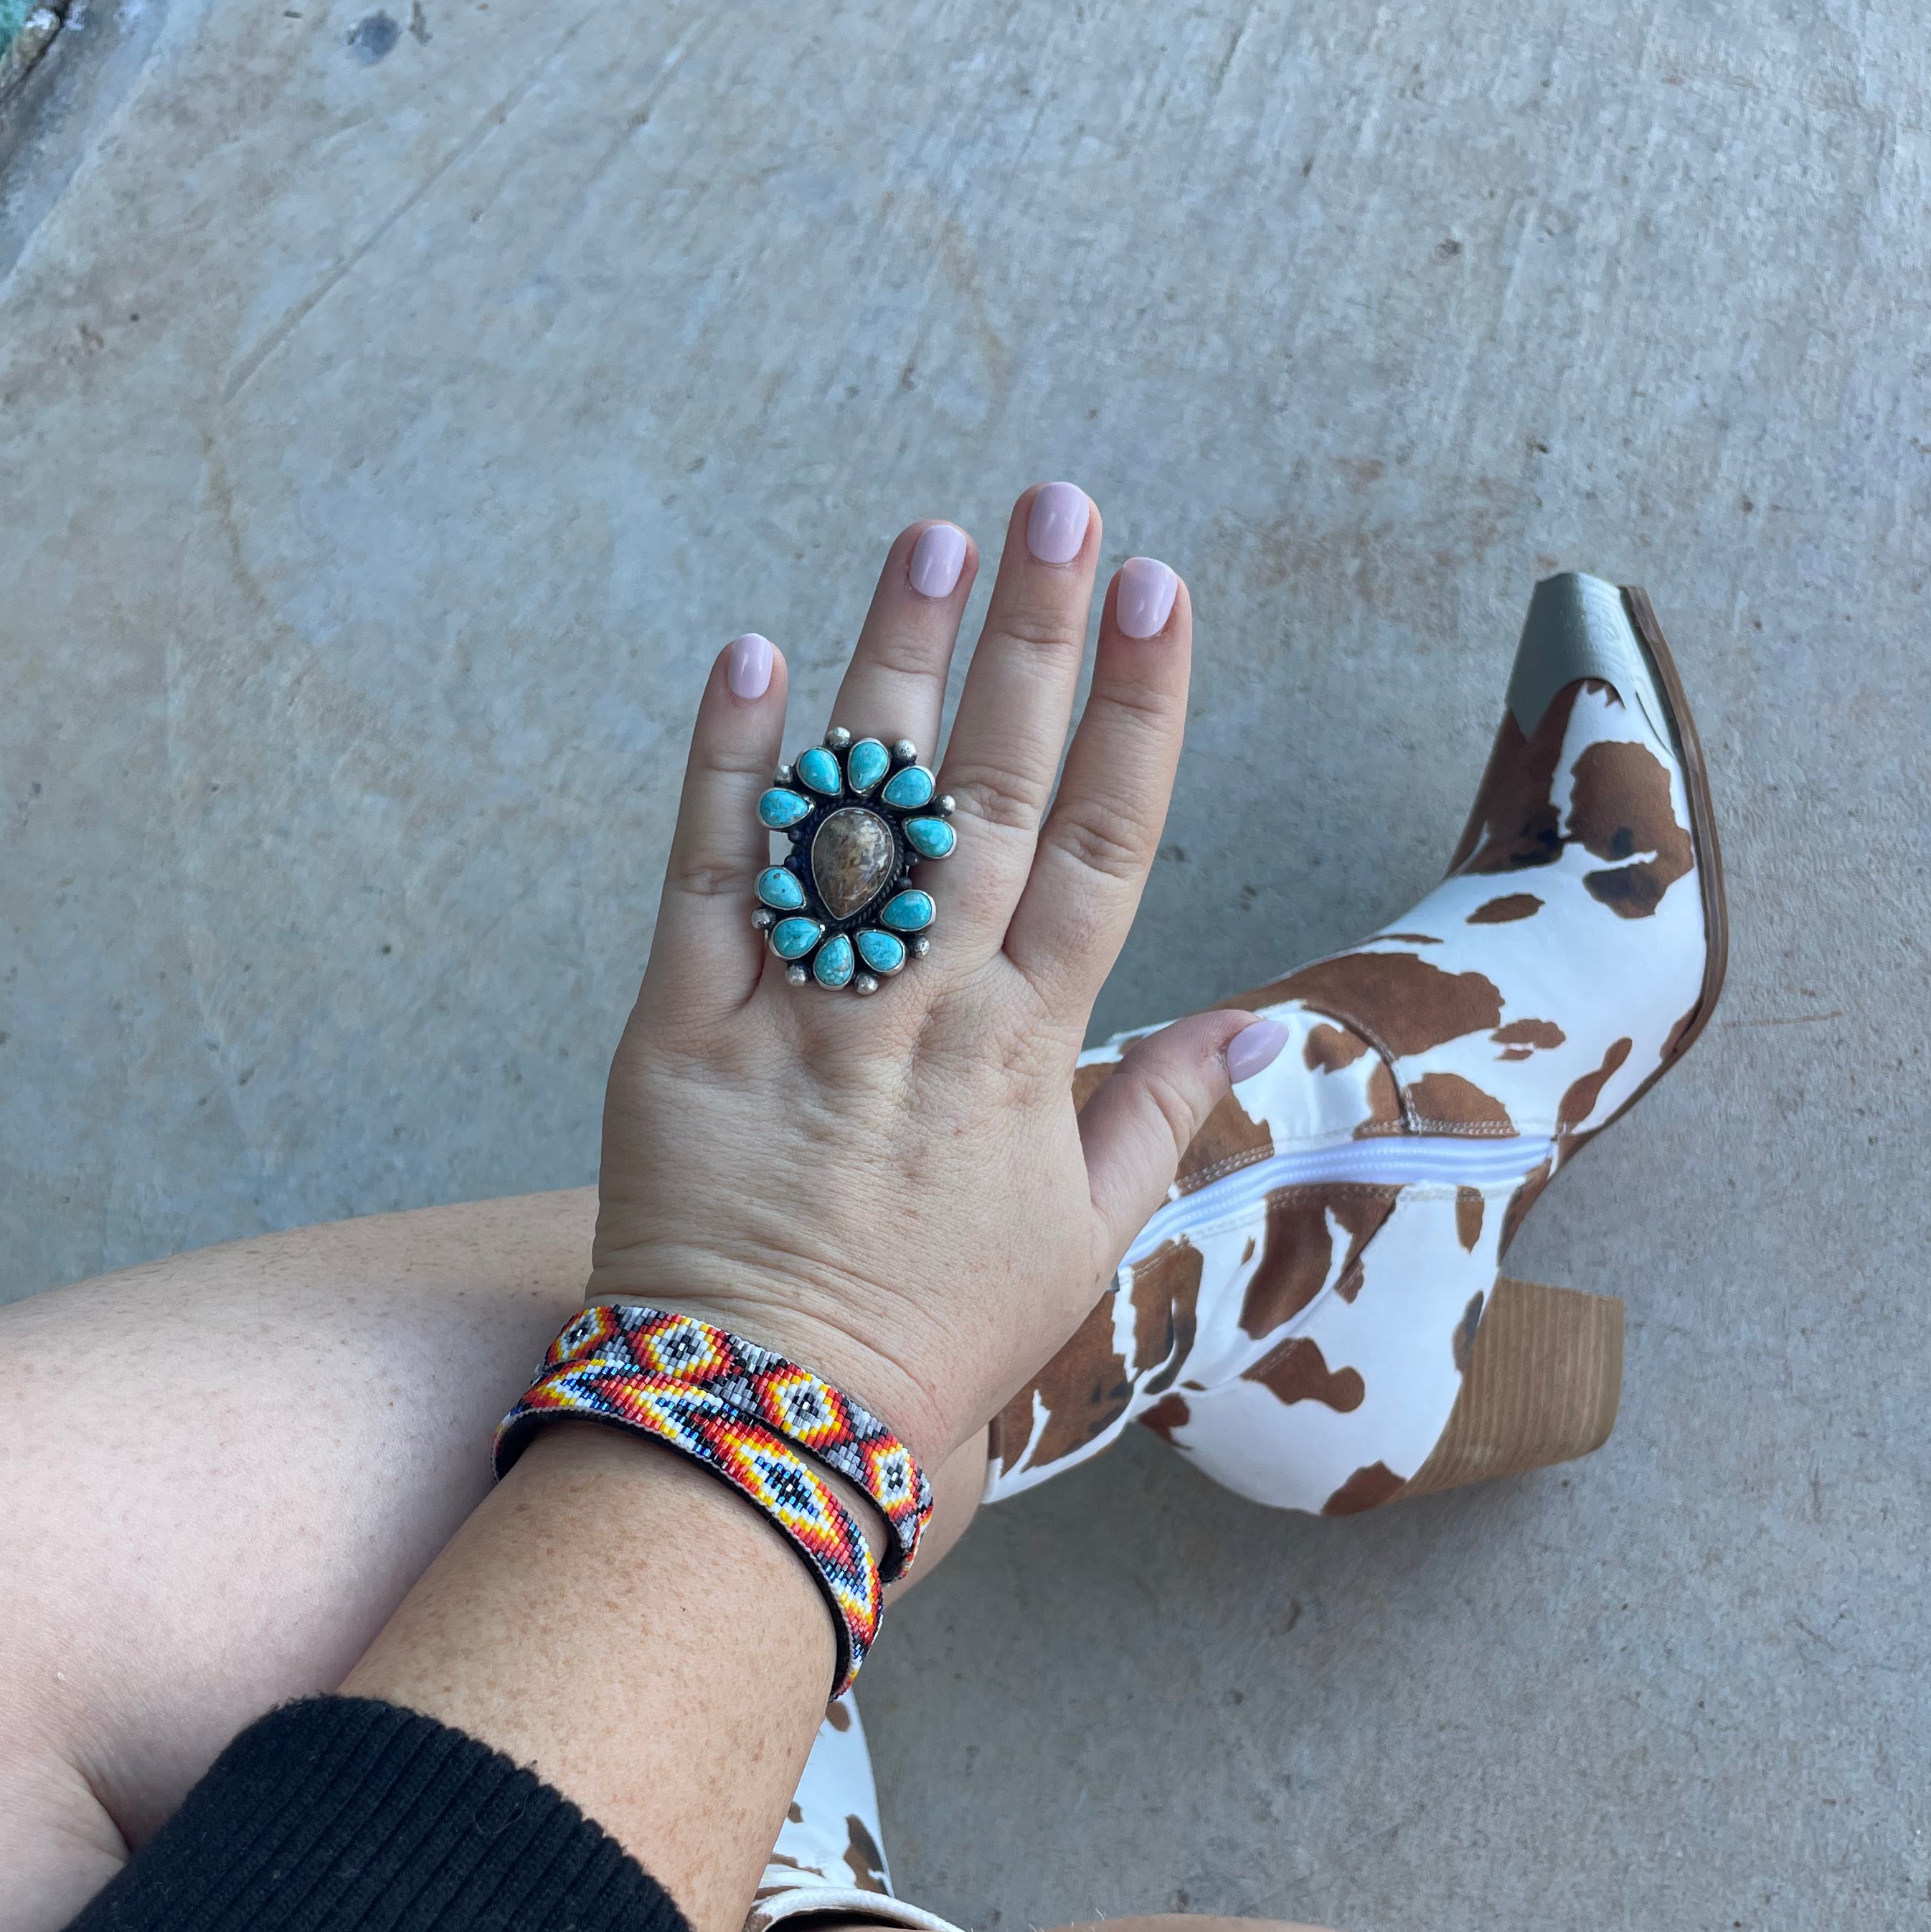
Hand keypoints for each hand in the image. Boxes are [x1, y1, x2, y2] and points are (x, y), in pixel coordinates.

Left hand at [584, 484, 1263, 1479]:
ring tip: (934, 540)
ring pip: (862, 816)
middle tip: (1060, 505)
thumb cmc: (936, 1343)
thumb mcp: (1079, 1244)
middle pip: (996, 800)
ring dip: (898, 668)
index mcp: (1029, 1057)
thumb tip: (1250, 1020)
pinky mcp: (680, 1036)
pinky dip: (731, 771)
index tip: (1164, 594)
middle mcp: (924, 1017)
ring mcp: (802, 1019)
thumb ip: (1156, 1117)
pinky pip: (707, 883)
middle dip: (1035, 643)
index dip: (1138, 714)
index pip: (1105, 850)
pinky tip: (755, 656)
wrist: (767, 1426)